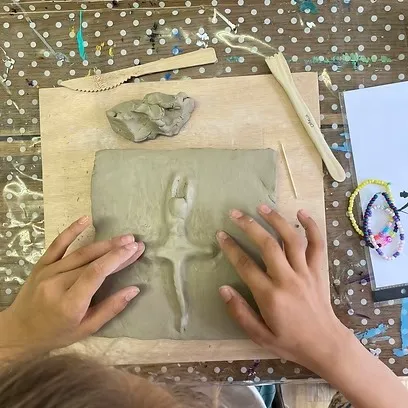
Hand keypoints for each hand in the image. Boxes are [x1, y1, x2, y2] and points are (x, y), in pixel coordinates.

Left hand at [0, 216, 144, 357]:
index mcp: (69, 303)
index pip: (96, 274)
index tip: (134, 250)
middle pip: (92, 261)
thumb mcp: (86, 329)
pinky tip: (86, 220)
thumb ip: (110, 308)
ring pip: (80, 252)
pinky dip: (71, 231)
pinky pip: (57, 245)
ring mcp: (47, 272)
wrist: (19, 332)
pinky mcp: (41, 265)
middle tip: (136, 243)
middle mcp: (57, 284)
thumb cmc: (56, 333)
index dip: (117, 259)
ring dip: (105, 243)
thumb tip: (134, 290)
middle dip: (117, 250)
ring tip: (124, 237)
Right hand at [217, 206, 349, 369]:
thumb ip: (240, 313)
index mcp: (271, 296)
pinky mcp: (319, 270)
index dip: (231, 248)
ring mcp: (306, 272)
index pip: (246, 266)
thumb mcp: (260, 336)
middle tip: (235, 213)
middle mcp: (288, 279)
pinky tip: (301, 212)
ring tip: (262, 207)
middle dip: (249, 226)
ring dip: (276, 220)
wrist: (325, 345)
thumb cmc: (290, 341)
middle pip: (267, 245)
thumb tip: (223, 289)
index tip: (221, 234)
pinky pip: (317, 244)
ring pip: (292, 239)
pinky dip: (311, 226)